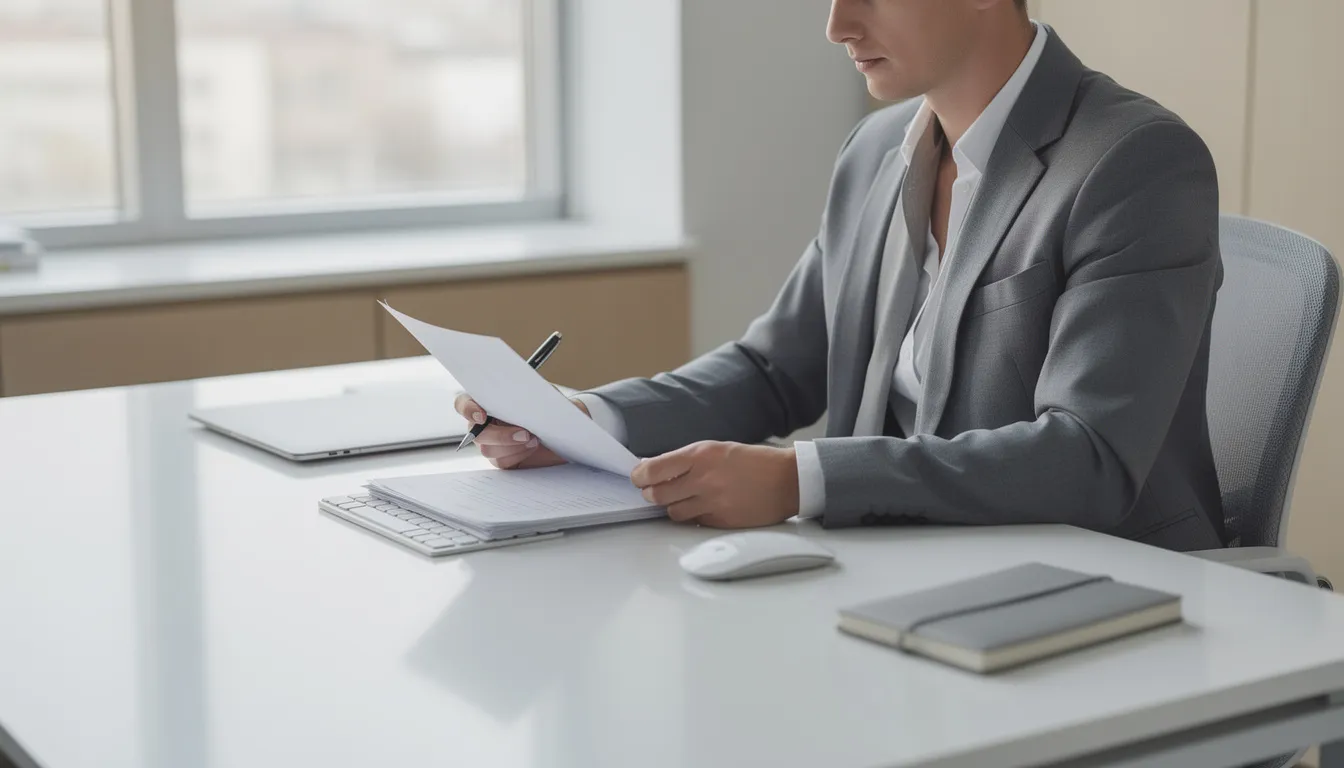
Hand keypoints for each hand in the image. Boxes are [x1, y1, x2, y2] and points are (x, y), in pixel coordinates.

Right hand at [453, 392, 590, 469]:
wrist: (562, 428)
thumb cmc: (547, 406)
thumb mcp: (539, 394)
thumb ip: (526, 393)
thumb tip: (523, 398)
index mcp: (485, 402)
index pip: (463, 403)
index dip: (468, 409)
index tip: (482, 416)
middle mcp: (483, 424)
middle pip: (475, 433)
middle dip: (500, 435)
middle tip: (525, 433)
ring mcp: (490, 443)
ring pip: (487, 450)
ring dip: (512, 445)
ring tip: (534, 438)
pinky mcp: (501, 459)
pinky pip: (502, 461)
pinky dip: (518, 454)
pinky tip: (532, 446)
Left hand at [631, 441, 799, 527]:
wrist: (786, 480)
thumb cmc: (752, 462)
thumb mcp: (716, 449)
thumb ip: (686, 459)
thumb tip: (653, 468)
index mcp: (700, 455)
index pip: (653, 470)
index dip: (640, 476)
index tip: (638, 478)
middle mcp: (703, 479)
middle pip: (657, 495)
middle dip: (651, 494)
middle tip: (654, 491)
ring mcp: (712, 502)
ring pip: (672, 512)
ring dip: (673, 507)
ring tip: (684, 498)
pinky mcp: (721, 522)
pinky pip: (693, 522)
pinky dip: (693, 516)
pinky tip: (704, 506)